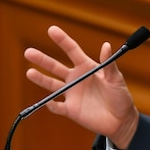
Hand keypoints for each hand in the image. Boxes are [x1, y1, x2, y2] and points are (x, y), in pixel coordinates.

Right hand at [24, 25, 138, 148]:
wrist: (121, 120)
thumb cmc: (120, 96)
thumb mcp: (116, 79)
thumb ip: (109, 64)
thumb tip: (106, 45)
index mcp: (87, 67)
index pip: (72, 50)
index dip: (62, 40)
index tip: (51, 29)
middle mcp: (76, 79)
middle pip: (55, 67)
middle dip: (42, 59)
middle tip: (28, 52)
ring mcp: (72, 94)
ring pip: (52, 85)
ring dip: (41, 79)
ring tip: (29, 72)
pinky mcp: (71, 110)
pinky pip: (57, 107)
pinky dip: (51, 105)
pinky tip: (47, 101)